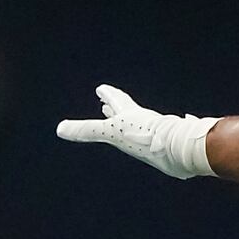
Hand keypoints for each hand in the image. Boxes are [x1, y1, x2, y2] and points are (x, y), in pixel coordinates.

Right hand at [55, 83, 215, 178]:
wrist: (177, 149)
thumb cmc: (144, 136)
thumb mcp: (110, 132)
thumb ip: (86, 131)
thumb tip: (60, 129)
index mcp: (129, 115)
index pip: (116, 100)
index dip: (108, 94)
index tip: (101, 88)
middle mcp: (142, 121)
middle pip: (126, 110)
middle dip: (115, 107)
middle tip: (107, 102)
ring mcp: (154, 133)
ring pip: (139, 124)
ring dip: (129, 122)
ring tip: (125, 122)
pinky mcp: (164, 148)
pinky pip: (151, 140)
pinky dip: (144, 138)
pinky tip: (147, 144)